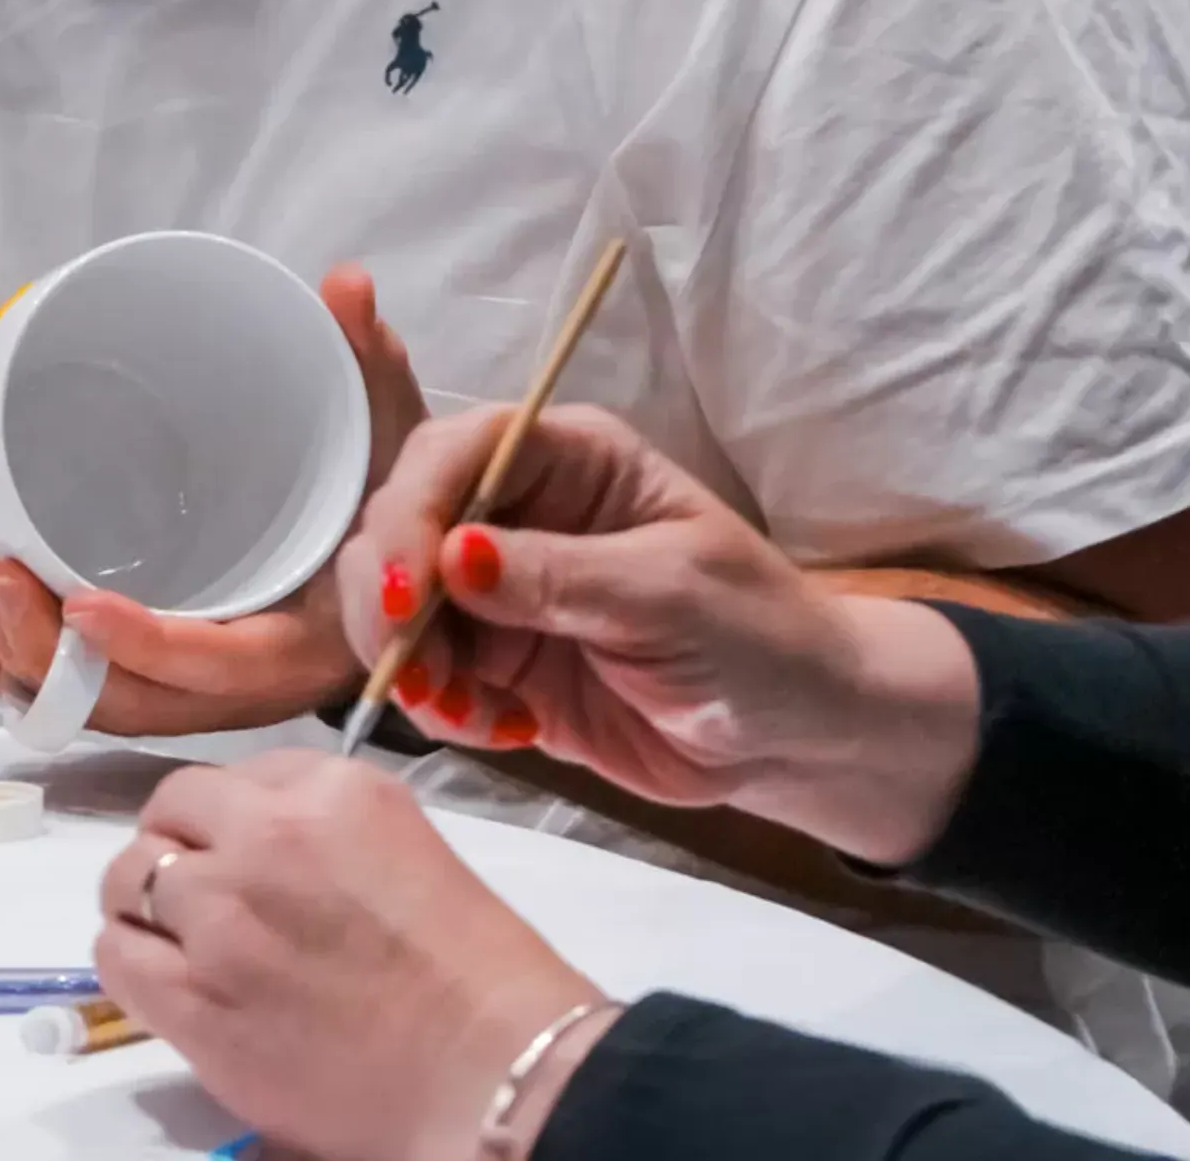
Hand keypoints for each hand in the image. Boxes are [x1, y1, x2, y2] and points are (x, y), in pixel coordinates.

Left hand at [0, 266, 426, 735]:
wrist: (404, 564)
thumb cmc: (395, 505)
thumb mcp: (397, 434)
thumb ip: (370, 364)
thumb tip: (345, 284)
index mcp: (304, 641)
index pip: (219, 664)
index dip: (146, 644)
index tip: (78, 601)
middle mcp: (245, 685)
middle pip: (132, 701)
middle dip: (46, 652)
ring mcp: (198, 689)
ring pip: (94, 702)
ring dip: (20, 655)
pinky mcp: (165, 676)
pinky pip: (82, 693)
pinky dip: (24, 665)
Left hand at [95, 752, 606, 1160]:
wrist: (489, 1067)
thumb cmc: (471, 967)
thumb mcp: (399, 840)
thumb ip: (317, 819)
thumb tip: (248, 831)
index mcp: (328, 791)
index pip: (231, 775)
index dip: (225, 817)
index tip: (237, 850)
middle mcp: (264, 837)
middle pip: (169, 813)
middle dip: (177, 848)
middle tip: (199, 895)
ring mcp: (223, 917)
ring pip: (129, 879)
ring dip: (145, 902)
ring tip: (175, 937)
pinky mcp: (195, 1000)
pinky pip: (117, 956)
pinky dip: (131, 959)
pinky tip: (164, 979)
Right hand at [339, 404, 982, 863]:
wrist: (798, 737)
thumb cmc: (760, 639)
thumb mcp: (671, 597)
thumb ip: (559, 577)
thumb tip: (455, 554)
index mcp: (570, 459)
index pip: (456, 453)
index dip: (415, 512)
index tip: (412, 594)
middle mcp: (521, 511)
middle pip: (403, 520)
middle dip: (390, 595)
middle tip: (415, 669)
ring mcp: (502, 591)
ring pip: (398, 602)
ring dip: (407, 660)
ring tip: (462, 710)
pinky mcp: (498, 664)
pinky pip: (429, 675)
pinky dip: (441, 708)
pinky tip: (501, 729)